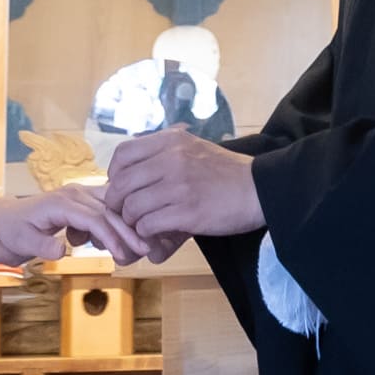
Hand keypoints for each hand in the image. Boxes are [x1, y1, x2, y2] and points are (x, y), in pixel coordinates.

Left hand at [0, 182, 150, 266]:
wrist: (1, 221)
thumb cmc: (10, 232)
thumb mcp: (21, 243)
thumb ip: (42, 246)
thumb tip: (63, 251)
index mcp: (60, 202)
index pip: (95, 218)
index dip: (112, 236)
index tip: (125, 255)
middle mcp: (73, 193)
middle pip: (108, 210)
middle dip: (128, 230)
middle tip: (146, 250)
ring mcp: (79, 195)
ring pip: (111, 207)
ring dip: (126, 226)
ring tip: (142, 247)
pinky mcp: (82, 201)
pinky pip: (105, 209)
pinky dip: (117, 223)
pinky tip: (118, 244)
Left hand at [106, 130, 264, 252]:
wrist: (258, 189)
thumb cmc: (225, 172)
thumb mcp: (193, 148)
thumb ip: (163, 153)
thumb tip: (131, 169)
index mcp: (170, 141)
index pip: (123, 154)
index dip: (115, 174)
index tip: (121, 187)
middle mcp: (171, 159)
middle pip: (122, 183)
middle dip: (117, 202)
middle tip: (125, 213)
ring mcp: (178, 186)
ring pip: (132, 206)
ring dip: (132, 220)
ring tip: (142, 225)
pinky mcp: (187, 212)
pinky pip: (148, 224)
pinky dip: (147, 232)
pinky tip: (157, 232)